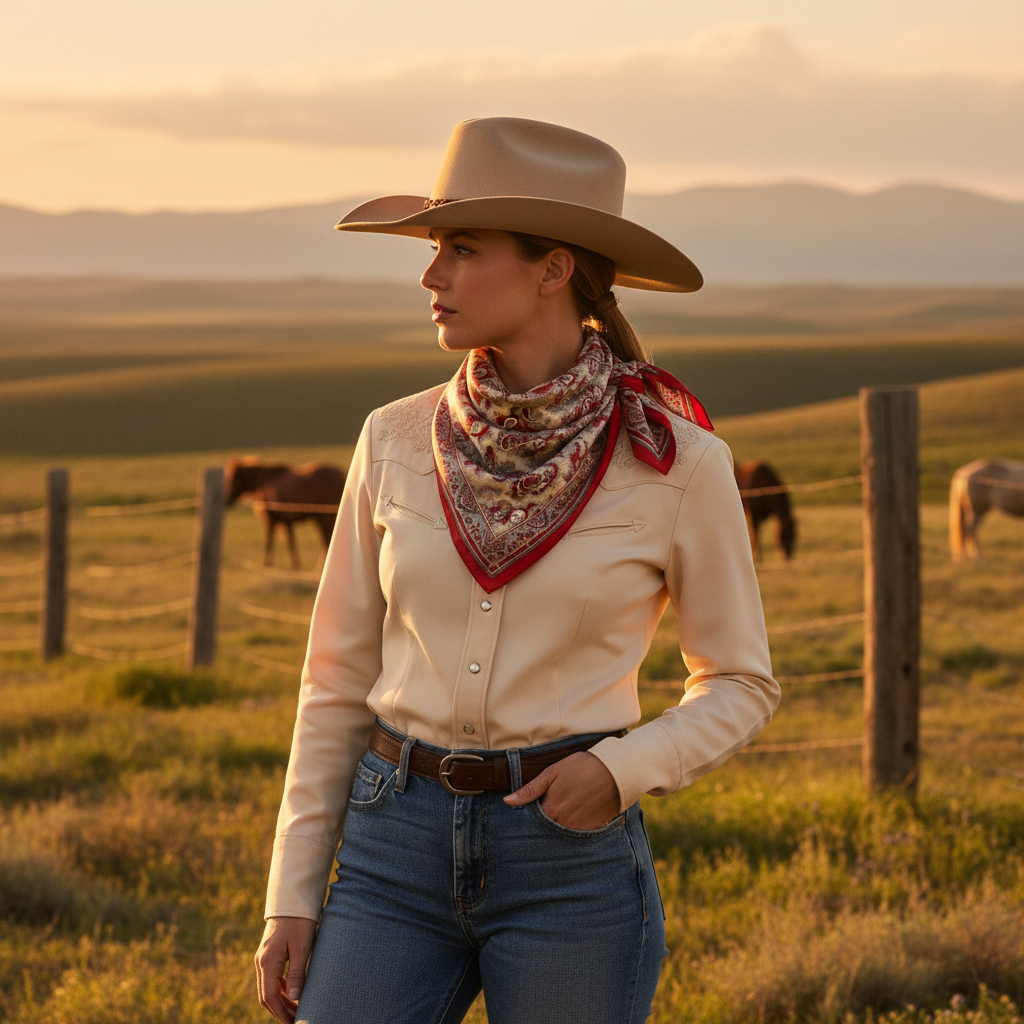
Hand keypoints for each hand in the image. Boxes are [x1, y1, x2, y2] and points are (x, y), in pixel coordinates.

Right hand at [255, 916, 316, 1023]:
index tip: (293, 1023)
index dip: (280, 1013)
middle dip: (279, 1011)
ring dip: (280, 1001)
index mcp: (266, 962)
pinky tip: (291, 994)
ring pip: (268, 988)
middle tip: (295, 1021)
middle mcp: (261, 962)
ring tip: (295, 1011)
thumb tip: (294, 999)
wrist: (292, 901)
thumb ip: (297, 974)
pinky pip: (271, 978)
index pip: (269, 997)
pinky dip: (280, 989)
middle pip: (266, 995)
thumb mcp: (301, 948)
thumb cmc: (299, 922)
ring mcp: (263, 958)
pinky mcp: (269, 954)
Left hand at [504, 751, 620, 829]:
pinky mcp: (594, 829)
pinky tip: (576, 818)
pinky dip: (575, 830)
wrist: (613, 770)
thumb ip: (529, 790)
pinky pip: (579, 836)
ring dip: (559, 829)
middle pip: (547, 832)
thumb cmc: (580, 767)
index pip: (532, 824)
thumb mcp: (551, 773)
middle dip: (543, 828)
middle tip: (548, 814)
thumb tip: (507, 801)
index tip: (528, 816)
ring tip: (562, 816)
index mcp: (551, 810)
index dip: (529, 820)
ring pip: (562, 835)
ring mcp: (580, 829)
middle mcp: (564, 824)